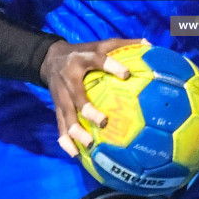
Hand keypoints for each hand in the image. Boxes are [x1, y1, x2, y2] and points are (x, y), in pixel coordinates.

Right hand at [39, 37, 134, 156]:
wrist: (49, 59)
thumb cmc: (83, 52)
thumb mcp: (100, 43)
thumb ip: (123, 44)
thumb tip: (150, 44)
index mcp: (83, 59)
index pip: (97, 60)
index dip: (111, 66)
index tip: (126, 74)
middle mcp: (69, 79)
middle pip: (77, 96)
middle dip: (88, 110)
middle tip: (104, 122)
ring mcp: (61, 96)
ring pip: (66, 116)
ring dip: (76, 132)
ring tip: (90, 145)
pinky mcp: (57, 108)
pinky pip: (60, 127)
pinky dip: (66, 142)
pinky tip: (76, 155)